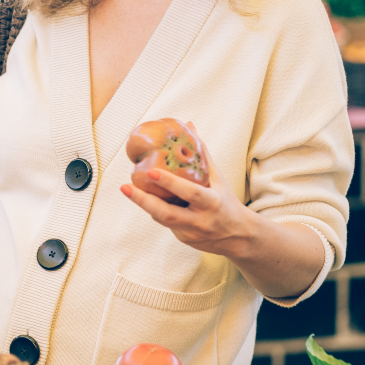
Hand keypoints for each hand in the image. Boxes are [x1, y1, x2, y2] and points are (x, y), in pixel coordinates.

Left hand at [120, 149, 254, 258]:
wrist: (239, 236)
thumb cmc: (226, 201)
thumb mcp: (218, 178)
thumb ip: (202, 154)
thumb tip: (189, 125)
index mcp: (212, 203)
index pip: (189, 193)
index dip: (170, 183)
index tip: (150, 171)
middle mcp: (201, 220)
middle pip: (167, 213)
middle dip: (143, 200)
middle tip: (125, 186)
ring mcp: (191, 233)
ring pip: (162, 219)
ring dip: (144, 204)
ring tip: (128, 189)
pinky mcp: (183, 239)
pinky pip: (165, 223)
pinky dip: (155, 209)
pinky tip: (146, 198)